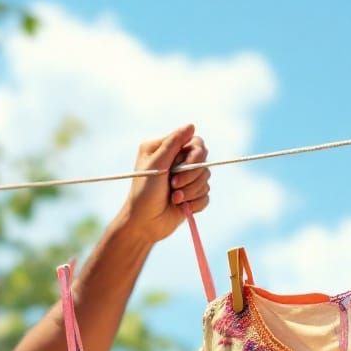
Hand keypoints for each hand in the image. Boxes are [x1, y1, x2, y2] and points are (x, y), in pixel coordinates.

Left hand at [118, 124, 210, 244]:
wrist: (143, 225)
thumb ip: (173, 143)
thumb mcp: (156, 165)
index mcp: (165, 150)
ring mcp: (184, 180)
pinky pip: (206, 195)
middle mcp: (176, 162)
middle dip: (191, 176)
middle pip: (203, 160)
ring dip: (190, 191)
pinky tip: (180, 208)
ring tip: (173, 199)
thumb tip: (191, 125)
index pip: (195, 142)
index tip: (186, 165)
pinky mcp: (191, 196)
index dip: (195, 154)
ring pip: (206, 178)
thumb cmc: (144, 194)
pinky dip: (194, 203)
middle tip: (173, 185)